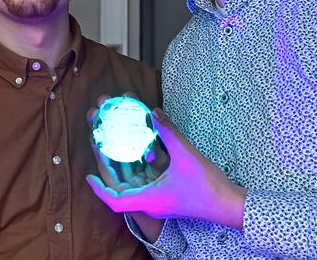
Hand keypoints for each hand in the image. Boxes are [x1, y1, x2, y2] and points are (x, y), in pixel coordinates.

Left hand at [86, 107, 245, 229]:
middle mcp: (152, 202)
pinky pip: (145, 183)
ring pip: (133, 185)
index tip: (88, 176)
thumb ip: (167, 132)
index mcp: (151, 198)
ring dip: (122, 167)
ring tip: (113, 145)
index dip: (99, 189)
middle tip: (101, 147)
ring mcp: (159, 200)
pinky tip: (137, 152)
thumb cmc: (207, 186)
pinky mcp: (167, 196)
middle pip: (121, 189)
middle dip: (108, 167)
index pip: (116, 200)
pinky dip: (137, 169)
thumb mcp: (185, 155)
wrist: (228, 204)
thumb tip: (153, 111)